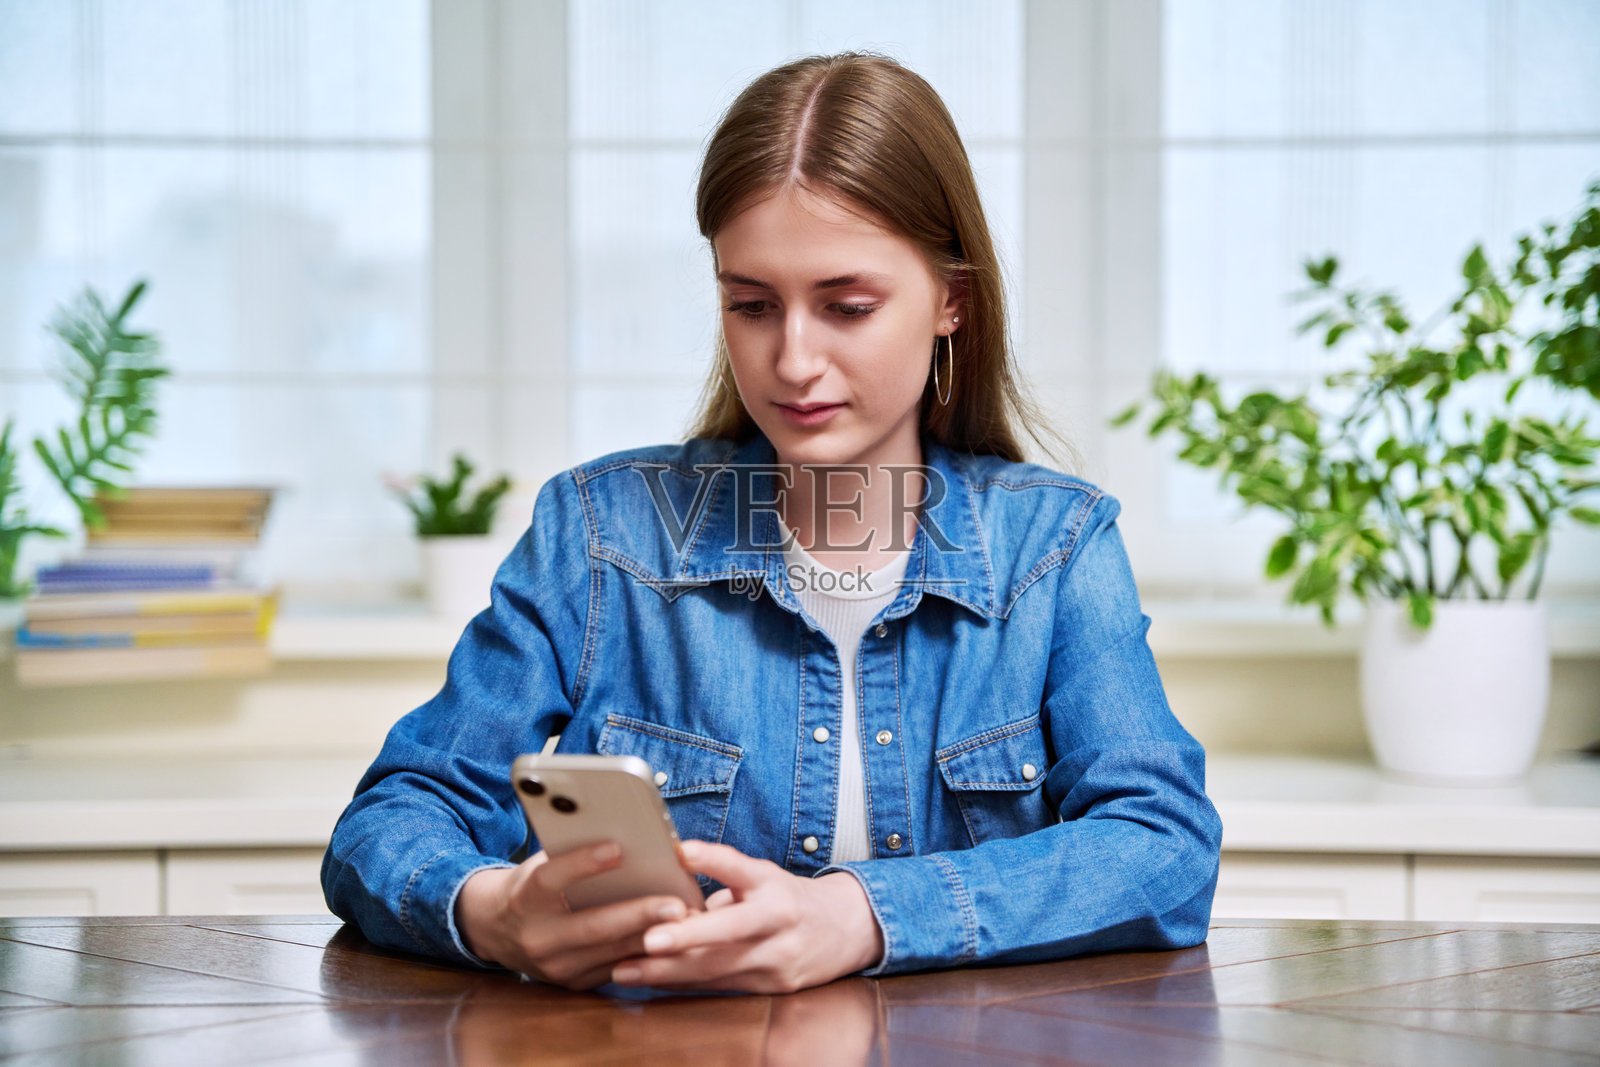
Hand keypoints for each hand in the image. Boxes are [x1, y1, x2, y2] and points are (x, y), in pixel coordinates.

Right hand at [454, 841, 690, 990]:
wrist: (496, 930)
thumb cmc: (531, 885)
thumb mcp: (540, 864)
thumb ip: (571, 855)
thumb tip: (622, 834)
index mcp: (525, 898)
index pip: (551, 878)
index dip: (582, 863)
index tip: (617, 848)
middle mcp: (537, 937)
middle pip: (593, 926)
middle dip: (639, 915)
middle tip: (677, 904)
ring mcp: (555, 966)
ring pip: (610, 953)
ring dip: (652, 938)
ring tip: (687, 923)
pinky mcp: (572, 984)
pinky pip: (615, 970)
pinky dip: (646, 954)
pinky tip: (673, 941)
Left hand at [608, 839, 885, 993]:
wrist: (845, 930)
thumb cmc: (787, 898)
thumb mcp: (762, 878)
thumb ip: (721, 885)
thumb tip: (667, 897)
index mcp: (772, 884)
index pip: (741, 867)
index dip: (713, 859)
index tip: (683, 851)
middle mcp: (779, 919)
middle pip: (730, 930)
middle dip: (685, 937)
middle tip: (647, 940)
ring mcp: (779, 956)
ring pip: (718, 967)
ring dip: (668, 971)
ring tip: (625, 969)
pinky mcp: (774, 986)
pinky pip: (722, 986)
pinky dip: (685, 984)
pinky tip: (651, 982)